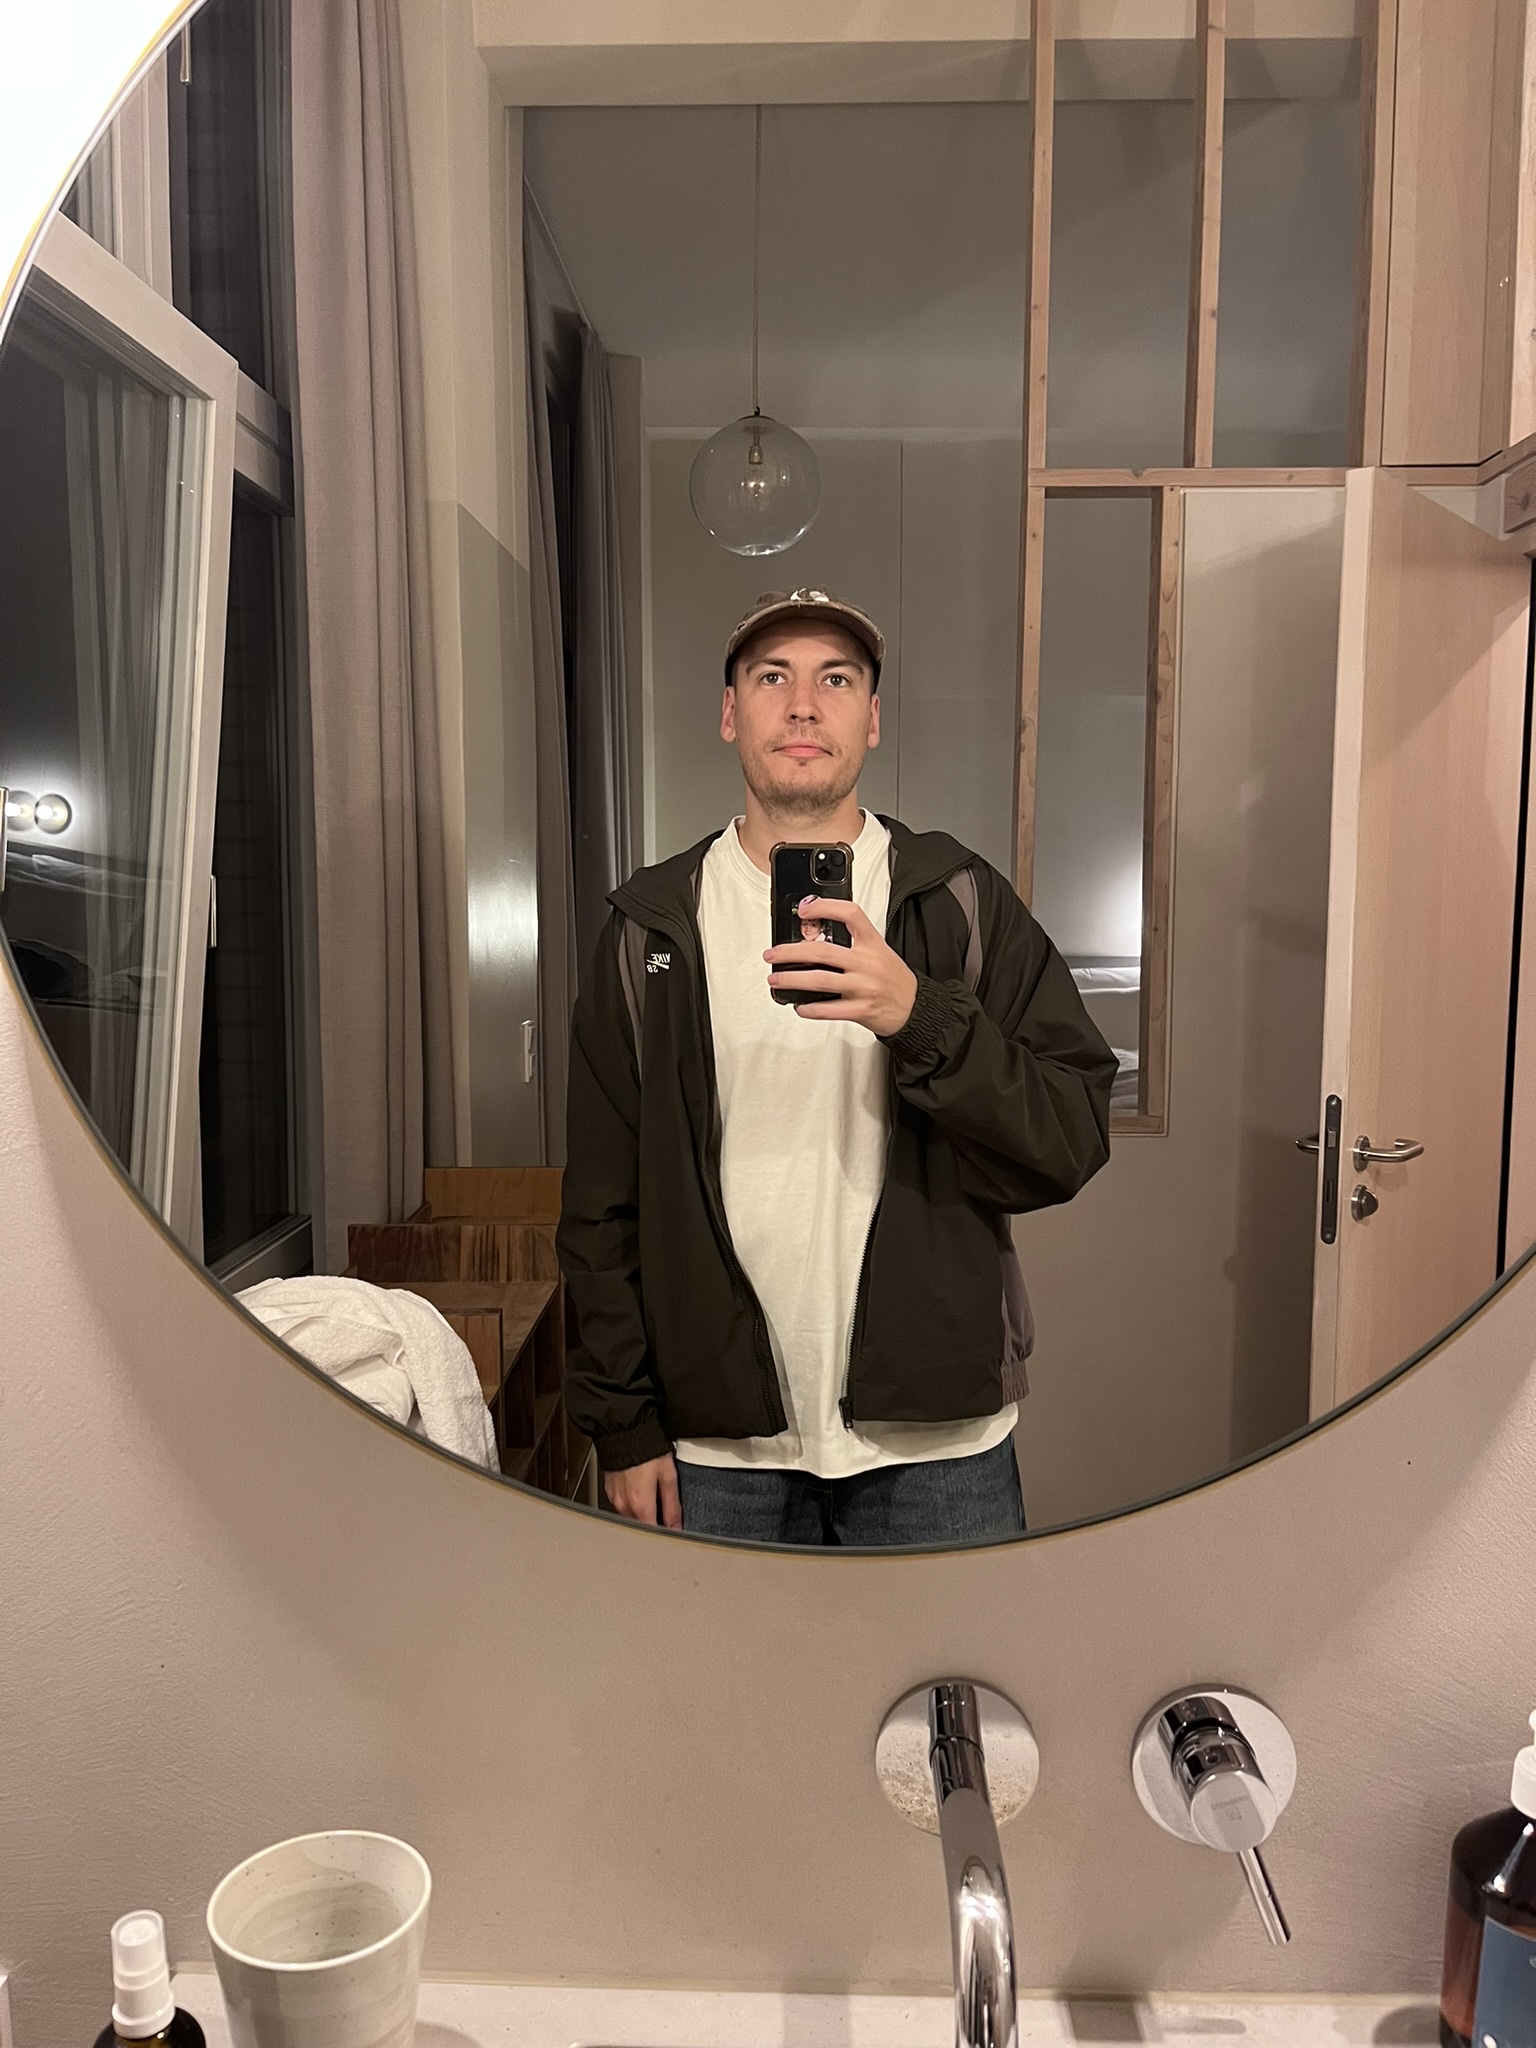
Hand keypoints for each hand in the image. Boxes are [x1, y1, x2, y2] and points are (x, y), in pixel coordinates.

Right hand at [604, 1452, 682, 1527]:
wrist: (623, 1432)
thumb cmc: (646, 1450)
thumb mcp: (668, 1476)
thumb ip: (672, 1505)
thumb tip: (676, 1526)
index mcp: (641, 1505)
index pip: (652, 1533)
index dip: (664, 1533)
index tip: (671, 1530)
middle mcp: (624, 1506)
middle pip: (641, 1526)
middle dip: (653, 1523)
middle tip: (664, 1511)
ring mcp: (614, 1499)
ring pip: (630, 1516)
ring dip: (642, 1512)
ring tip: (651, 1495)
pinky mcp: (609, 1490)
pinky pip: (622, 1504)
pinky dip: (632, 1502)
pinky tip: (639, 1488)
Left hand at [765, 897, 918, 1036]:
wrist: (916, 1008)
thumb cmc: (893, 979)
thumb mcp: (880, 951)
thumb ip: (852, 943)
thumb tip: (813, 939)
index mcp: (873, 943)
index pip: (850, 914)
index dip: (826, 907)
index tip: (806, 909)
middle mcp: (867, 963)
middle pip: (822, 951)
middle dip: (790, 952)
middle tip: (773, 954)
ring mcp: (863, 987)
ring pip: (819, 980)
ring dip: (791, 979)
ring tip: (776, 978)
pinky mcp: (861, 1010)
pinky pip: (828, 1010)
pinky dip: (809, 1008)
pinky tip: (799, 1006)